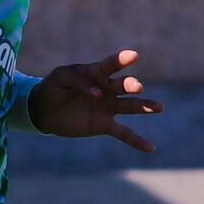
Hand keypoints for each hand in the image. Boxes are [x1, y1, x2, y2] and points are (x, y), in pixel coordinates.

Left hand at [27, 49, 162, 151]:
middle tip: (136, 87)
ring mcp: (107, 107)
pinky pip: (124, 133)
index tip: (133, 55)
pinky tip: (150, 147)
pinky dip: (137, 141)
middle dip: (131, 85)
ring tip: (159, 106)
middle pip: (123, 85)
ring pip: (130, 106)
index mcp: (95, 72)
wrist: (44, 110)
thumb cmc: (53, 87)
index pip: (111, 64)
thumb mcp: (61, 77)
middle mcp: (106, 89)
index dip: (122, 59)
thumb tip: (98, 95)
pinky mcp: (104, 125)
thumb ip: (79, 81)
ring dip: (144, 106)